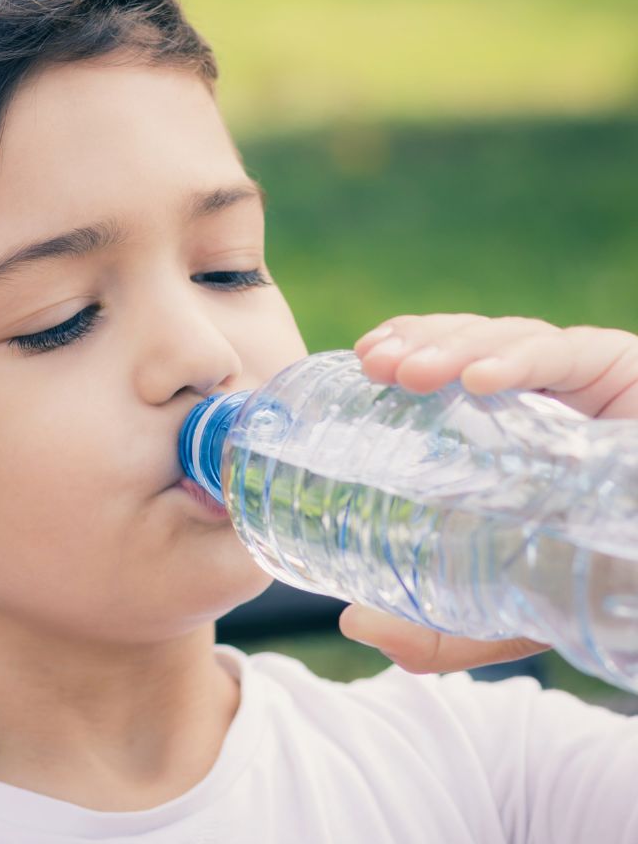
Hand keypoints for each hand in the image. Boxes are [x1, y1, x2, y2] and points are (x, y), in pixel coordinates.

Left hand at [336, 312, 637, 674]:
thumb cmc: (596, 582)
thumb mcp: (510, 608)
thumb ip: (439, 627)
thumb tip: (353, 624)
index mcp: (505, 423)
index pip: (447, 364)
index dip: (405, 347)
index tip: (363, 359)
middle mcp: (542, 395)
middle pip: (469, 341)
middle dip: (418, 343)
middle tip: (377, 364)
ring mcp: (582, 383)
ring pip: (509, 336)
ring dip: (453, 347)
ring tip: (412, 373)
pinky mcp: (621, 373)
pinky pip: (570, 355)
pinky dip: (521, 359)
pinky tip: (481, 378)